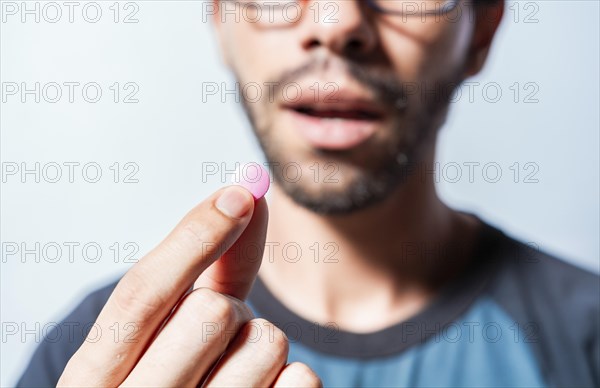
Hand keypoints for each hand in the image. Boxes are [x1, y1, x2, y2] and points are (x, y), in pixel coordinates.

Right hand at [57, 185, 320, 386]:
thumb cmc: (166, 378)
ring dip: (260, 345)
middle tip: (213, 339)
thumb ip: (199, 269)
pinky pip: (301, 379)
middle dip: (228, 310)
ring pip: (266, 342)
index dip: (194, 236)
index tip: (240, 195)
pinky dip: (291, 376)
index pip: (142, 293)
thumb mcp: (160, 332)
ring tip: (231, 371)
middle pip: (212, 311)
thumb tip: (243, 194)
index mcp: (94, 375)